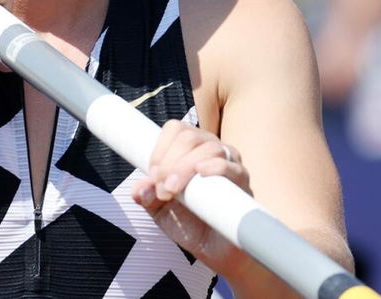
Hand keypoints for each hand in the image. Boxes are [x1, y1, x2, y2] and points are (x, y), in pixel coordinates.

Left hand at [131, 120, 251, 270]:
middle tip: (162, 189)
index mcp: (190, 150)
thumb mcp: (160, 210)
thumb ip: (147, 196)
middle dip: (169, 162)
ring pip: (209, 148)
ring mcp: (229, 164)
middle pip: (189, 137)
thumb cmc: (189, 223)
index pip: (175, 130)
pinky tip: (202, 172)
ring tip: (173, 191)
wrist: (214, 251)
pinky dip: (216, 166)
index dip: (160, 148)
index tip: (152, 175)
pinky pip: (232, 167)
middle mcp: (210, 151)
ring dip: (184, 167)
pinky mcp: (242, 183)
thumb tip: (138, 189)